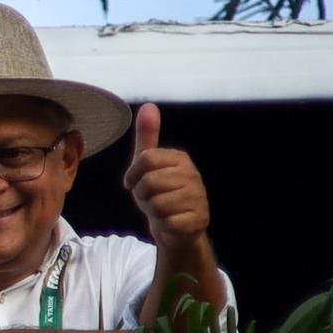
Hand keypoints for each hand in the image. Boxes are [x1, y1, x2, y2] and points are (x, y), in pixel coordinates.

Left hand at [121, 104, 208, 250]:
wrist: (177, 226)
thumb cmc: (160, 193)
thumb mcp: (148, 164)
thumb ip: (147, 136)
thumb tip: (149, 105)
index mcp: (180, 158)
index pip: (145, 159)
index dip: (133, 175)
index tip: (136, 182)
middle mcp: (193, 175)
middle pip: (149, 182)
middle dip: (142, 195)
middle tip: (152, 198)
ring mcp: (199, 198)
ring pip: (156, 204)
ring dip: (152, 211)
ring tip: (161, 210)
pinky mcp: (198, 220)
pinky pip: (166, 222)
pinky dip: (162, 225)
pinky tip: (170, 222)